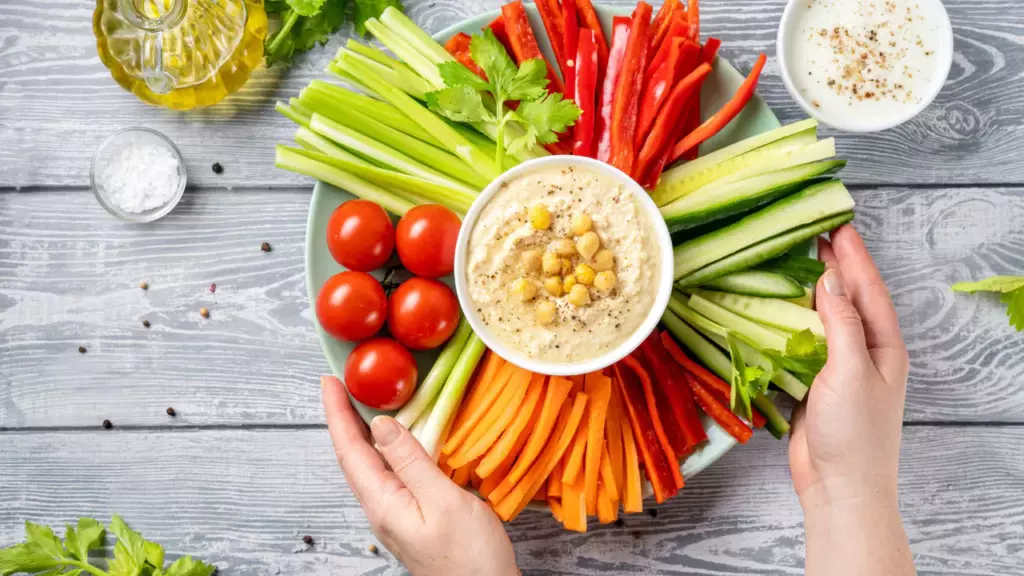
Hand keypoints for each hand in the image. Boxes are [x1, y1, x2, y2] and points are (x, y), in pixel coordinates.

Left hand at [322, 376, 518, 575]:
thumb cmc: (469, 557)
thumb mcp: (443, 502)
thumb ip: (412, 462)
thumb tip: (381, 425)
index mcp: (383, 503)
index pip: (350, 450)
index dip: (337, 413)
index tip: (328, 382)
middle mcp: (383, 509)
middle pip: (354, 457)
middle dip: (344, 419)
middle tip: (342, 385)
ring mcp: (397, 515)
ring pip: (371, 466)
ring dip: (363, 433)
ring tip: (363, 404)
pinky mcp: (414, 517)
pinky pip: (391, 475)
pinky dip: (388, 449)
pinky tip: (400, 441)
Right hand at [789, 225, 914, 574]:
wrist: (840, 487)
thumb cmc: (855, 434)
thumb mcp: (851, 371)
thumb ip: (841, 324)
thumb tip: (830, 282)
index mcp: (884, 346)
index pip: (869, 289)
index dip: (854, 256)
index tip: (838, 225)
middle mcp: (865, 352)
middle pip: (851, 298)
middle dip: (837, 265)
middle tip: (817, 232)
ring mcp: (840, 368)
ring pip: (827, 318)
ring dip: (813, 291)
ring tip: (797, 261)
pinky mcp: (816, 384)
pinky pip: (805, 343)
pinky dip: (792, 322)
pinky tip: (779, 310)